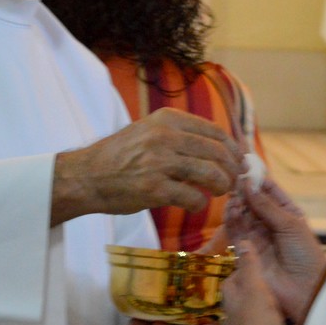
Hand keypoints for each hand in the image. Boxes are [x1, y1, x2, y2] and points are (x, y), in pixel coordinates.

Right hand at [50, 108, 242, 224]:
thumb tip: (220, 148)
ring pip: (211, 174)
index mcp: (167, 119)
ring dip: (222, 186)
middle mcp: (165, 136)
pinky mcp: (154, 189)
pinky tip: (194, 204)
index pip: (215, 131)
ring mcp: (160, 162)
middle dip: (232, 170)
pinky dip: (200, 204)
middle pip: (217, 152)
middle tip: (234, 181)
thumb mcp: (148, 131)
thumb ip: (180, 136)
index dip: (233, 148)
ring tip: (219, 192)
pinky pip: (193, 197)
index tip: (240, 160)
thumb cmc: (119, 156)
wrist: (85, 176)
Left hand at [221, 243, 293, 324]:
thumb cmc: (258, 322)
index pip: (234, 277)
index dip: (246, 269)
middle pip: (249, 297)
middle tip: (278, 287)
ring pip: (262, 317)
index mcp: (230, 298)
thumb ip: (249, 265)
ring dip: (275, 312)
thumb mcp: (255, 287)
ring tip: (288, 308)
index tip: (261, 263)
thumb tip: (242, 242)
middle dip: (262, 292)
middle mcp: (234, 315)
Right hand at [225, 179, 325, 324]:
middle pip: (253, 202)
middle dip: (244, 190)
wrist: (305, 290)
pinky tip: (232, 209)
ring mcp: (257, 237)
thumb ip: (267, 205)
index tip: (245, 165)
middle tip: (235, 178)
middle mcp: (270, 224)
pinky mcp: (246, 251)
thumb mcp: (290, 225)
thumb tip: (248, 184)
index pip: (269, 191)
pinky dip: (232, 219)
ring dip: (237, 204)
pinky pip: (235, 231)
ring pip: (242, 215)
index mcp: (287, 214)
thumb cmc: (306, 255)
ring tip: (234, 195)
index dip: (258, 179)